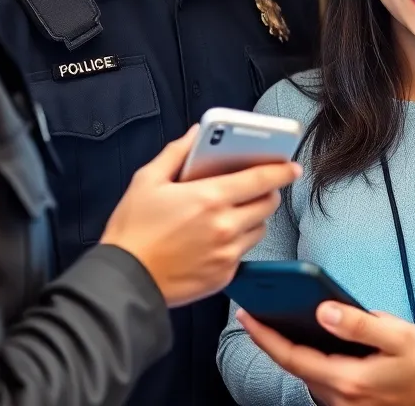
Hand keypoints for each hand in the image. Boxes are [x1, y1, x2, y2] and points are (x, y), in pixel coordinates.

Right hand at [101, 125, 301, 306]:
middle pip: (268, 204)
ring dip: (254, 218)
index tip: (291, 166)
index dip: (281, 170)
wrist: (123, 280)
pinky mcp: (224, 275)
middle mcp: (224, 226)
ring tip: (234, 212)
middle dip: (267, 192)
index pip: (261, 178)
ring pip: (259, 229)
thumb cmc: (132, 231)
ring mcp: (226, 253)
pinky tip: (217, 237)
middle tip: (256, 188)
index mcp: (209, 198)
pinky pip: (244, 253)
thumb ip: (177, 153)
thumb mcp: (147, 181)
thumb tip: (196, 133)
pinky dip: (238, 242)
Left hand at [239, 302, 414, 405]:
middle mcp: (341, 398)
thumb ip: (358, 323)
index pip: (292, 356)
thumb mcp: (398, 335)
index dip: (264, 335)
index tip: (246, 314)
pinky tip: (316, 343)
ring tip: (280, 323)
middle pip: (295, 367)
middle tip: (256, 313)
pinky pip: (324, 384)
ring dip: (292, 352)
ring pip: (308, 376)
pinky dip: (312, 363)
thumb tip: (324, 310)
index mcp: (347, 379)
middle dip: (272, 340)